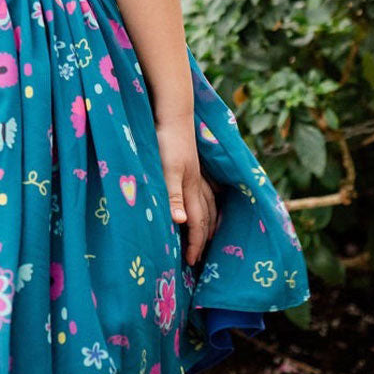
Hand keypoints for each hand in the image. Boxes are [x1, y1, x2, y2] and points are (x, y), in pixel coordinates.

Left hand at [155, 118, 217, 266]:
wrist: (172, 111)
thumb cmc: (166, 141)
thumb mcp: (165, 170)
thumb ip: (172, 196)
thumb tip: (181, 223)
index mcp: (190, 188)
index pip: (197, 223)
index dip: (195, 244)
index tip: (192, 262)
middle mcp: (197, 182)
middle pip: (206, 215)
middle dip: (205, 237)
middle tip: (201, 255)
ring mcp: (196, 171)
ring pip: (208, 202)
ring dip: (209, 220)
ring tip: (208, 233)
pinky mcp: (192, 162)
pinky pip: (205, 188)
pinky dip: (208, 200)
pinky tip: (206, 200)